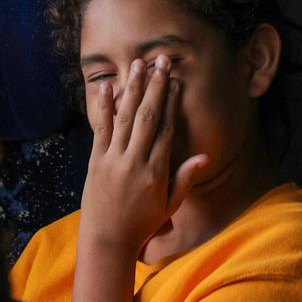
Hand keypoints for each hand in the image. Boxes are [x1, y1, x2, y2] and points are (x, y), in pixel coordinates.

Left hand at [79, 56, 208, 255]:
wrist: (107, 240)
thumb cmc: (142, 223)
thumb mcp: (170, 204)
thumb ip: (185, 178)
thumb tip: (205, 156)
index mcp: (156, 171)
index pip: (166, 129)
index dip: (171, 103)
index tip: (175, 81)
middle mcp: (135, 161)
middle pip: (147, 116)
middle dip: (154, 86)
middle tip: (160, 61)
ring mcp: (113, 160)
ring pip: (125, 117)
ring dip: (132, 88)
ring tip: (137, 64)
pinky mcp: (96, 161)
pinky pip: (101, 129)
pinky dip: (104, 107)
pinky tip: (109, 87)